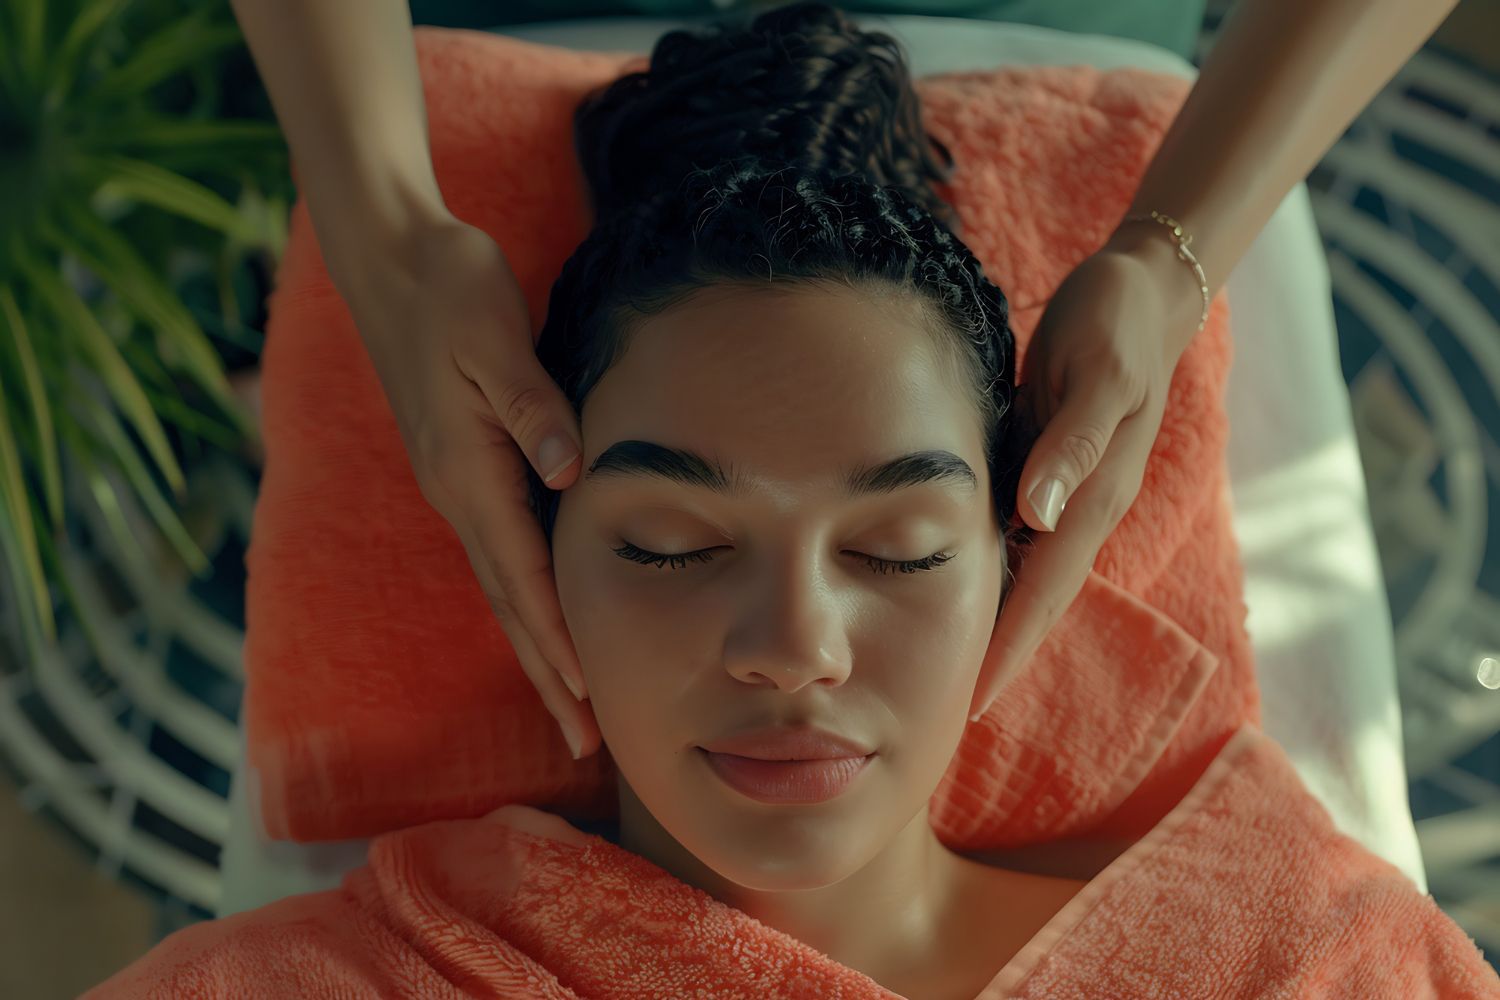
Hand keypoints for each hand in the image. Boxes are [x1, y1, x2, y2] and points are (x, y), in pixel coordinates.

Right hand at [340, 213, 599, 759]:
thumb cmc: (450, 289)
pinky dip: (526, 603)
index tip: (586, 697)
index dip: (557, 637)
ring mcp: (456, 487)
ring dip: (538, 649)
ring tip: (571, 707)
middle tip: (586, 743)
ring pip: (503, 588)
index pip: (523, 574)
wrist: (392, 260)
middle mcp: (458, 494)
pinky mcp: (463, 472)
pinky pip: (500, 556)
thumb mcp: (495, 338)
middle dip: (547, 674)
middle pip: (510, 603)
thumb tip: (570, 474)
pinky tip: (545, 624)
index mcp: (469, 472)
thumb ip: (533, 408)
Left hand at [968, 236, 1199, 720]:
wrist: (1140, 289)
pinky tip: (956, 592)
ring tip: (946, 673)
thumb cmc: (1115, 326)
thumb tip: (1040, 516)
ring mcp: (1064, 492)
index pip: (1043, 593)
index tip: (971, 705)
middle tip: (945, 715)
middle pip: (1033, 601)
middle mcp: (1078, 508)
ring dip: (993, 625)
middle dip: (997, 658)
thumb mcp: (1097, 375)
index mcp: (1092, 499)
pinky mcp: (1046, 468)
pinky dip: (991, 573)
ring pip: (1024, 576)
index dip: (1008, 650)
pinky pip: (1015, 537)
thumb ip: (1070, 445)